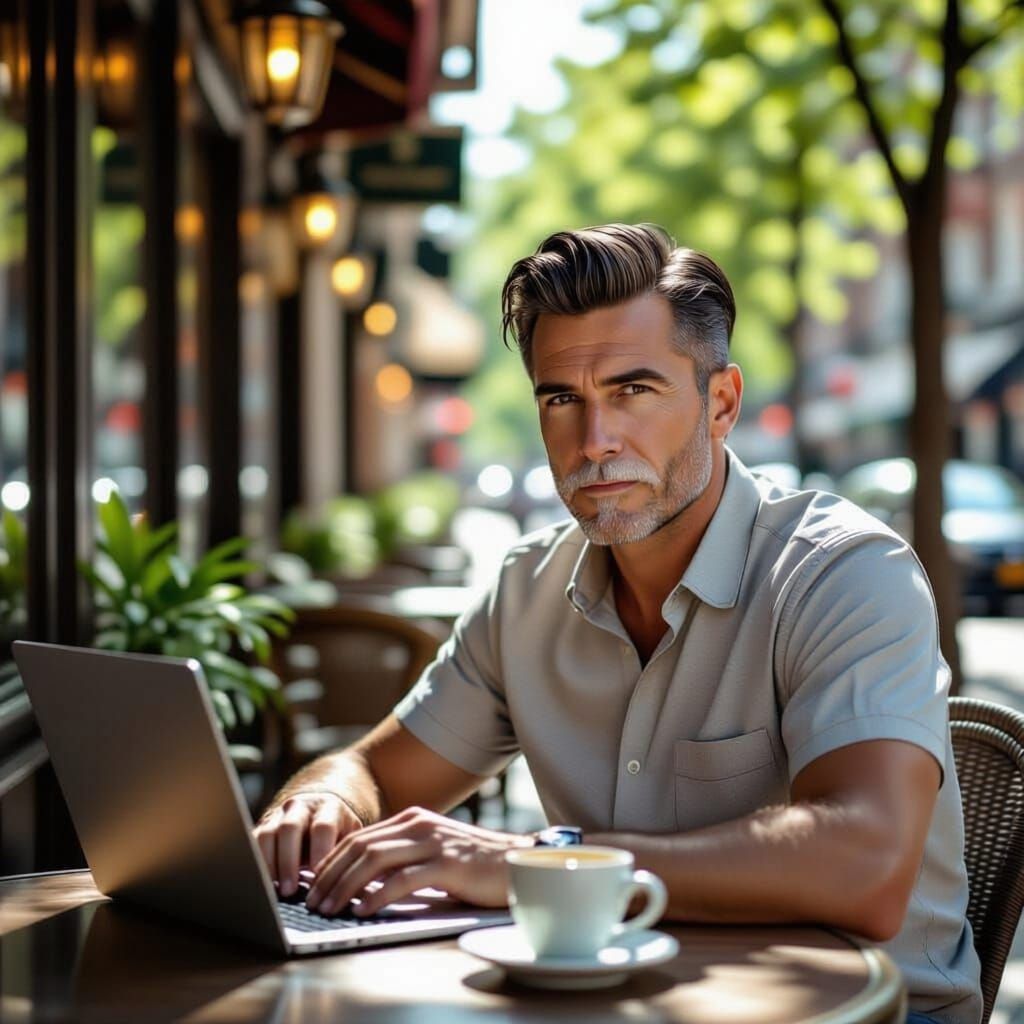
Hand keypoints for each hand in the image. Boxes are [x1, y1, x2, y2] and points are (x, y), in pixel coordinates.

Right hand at [254, 791, 362, 896]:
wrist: (319, 809)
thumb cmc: (337, 831)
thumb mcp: (349, 836)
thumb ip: (348, 855)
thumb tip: (355, 889)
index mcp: (328, 808)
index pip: (323, 827)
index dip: (319, 852)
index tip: (317, 877)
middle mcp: (301, 808)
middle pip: (290, 829)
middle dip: (288, 861)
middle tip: (289, 890)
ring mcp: (278, 816)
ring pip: (267, 834)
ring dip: (268, 864)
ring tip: (272, 890)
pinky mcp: (262, 827)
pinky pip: (252, 843)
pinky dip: (254, 863)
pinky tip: (258, 884)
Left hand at [305, 806, 531, 916]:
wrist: (518, 862)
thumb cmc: (474, 865)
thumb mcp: (432, 853)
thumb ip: (402, 858)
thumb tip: (362, 881)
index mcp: (412, 819)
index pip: (359, 837)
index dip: (330, 861)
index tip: (312, 884)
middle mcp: (419, 824)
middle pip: (360, 846)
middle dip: (329, 875)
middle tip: (312, 901)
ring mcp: (433, 842)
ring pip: (374, 860)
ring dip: (345, 886)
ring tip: (330, 908)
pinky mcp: (447, 864)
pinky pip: (402, 879)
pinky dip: (377, 895)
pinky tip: (363, 909)